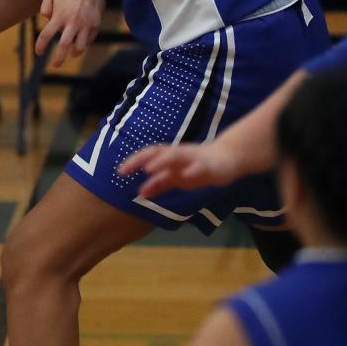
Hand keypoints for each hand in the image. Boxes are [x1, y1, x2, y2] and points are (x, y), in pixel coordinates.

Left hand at [34, 0, 103, 65]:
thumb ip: (44, 8)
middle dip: (59, 58)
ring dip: (74, 53)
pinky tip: (81, 43)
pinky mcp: (95, 25)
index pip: (46, 35)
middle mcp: (72, 22)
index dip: (41, 46)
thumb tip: (46, 21)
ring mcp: (85, 24)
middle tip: (56, 65)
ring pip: (80, 47)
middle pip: (63, 46)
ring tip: (71, 53)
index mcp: (59, 16)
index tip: (39, 52)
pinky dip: (84, 44)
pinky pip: (90, 40)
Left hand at [118, 141, 237, 197]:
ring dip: (162, 161)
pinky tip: (186, 175)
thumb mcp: (176, 176)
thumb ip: (160, 183)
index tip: (119, 172)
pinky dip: (192, 170)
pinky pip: (200, 167)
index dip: (133, 162)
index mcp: (169, 156)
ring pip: (175, 156)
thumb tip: (141, 193)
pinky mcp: (208, 165)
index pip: (147, 155)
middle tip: (125, 170)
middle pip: (156, 152)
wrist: (227, 158)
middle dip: (140, 159)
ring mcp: (192, 158)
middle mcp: (178, 154)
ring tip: (149, 169)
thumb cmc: (196, 166)